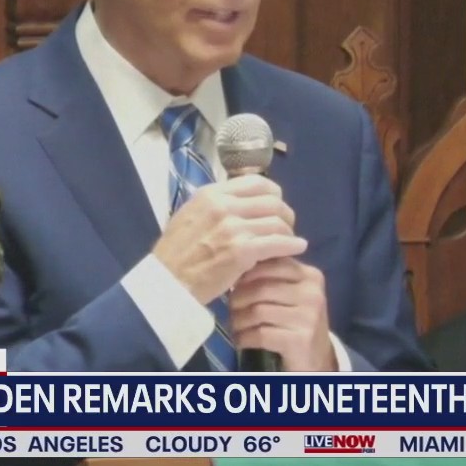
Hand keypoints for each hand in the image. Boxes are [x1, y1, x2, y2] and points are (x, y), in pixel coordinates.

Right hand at [152, 174, 305, 304]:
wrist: (167, 283)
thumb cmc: (176, 254)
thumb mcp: (190, 215)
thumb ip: (216, 205)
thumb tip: (242, 201)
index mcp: (211, 194)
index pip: (256, 182)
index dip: (273, 193)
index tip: (275, 206)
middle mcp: (223, 205)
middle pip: (272, 200)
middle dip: (284, 213)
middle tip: (285, 226)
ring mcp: (234, 228)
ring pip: (277, 221)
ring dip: (288, 232)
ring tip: (289, 240)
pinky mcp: (243, 251)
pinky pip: (278, 243)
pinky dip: (292, 245)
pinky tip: (298, 248)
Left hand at [229, 258, 336, 371]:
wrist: (316, 356)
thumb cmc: (297, 320)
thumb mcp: (293, 293)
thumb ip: (274, 275)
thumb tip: (239, 263)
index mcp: (311, 277)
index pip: (272, 264)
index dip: (247, 273)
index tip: (235, 283)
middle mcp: (313, 294)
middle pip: (261, 288)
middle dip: (239, 298)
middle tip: (231, 307)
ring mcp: (309, 318)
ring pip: (258, 311)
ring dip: (238, 320)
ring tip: (234, 325)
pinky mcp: (300, 340)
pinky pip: (260, 334)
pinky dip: (244, 337)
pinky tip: (241, 340)